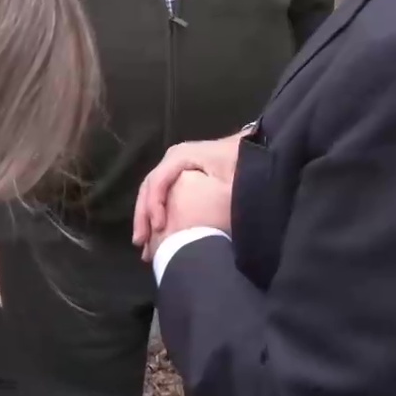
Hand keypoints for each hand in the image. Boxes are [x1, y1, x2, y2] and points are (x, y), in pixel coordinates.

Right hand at [132, 133, 242, 256]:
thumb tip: (188, 218)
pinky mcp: (179, 175)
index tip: (159, 230)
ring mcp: (174, 166)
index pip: (158, 181)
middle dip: (144, 216)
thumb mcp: (230, 182)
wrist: (253, 150)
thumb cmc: (242, 166)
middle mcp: (172, 159)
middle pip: (149, 187)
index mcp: (181, 157)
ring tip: (144, 245)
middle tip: (142, 243)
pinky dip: (155, 214)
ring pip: (151, 191)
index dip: (154, 206)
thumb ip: (212, 198)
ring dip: (146, 217)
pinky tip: (155, 234)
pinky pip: (161, 194)